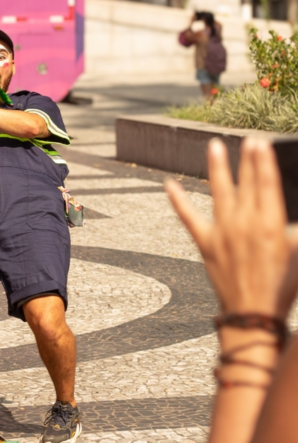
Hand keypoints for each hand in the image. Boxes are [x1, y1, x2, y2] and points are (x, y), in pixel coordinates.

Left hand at [165, 138, 297, 317]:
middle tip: (246, 139)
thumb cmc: (280, 286)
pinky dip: (178, 200)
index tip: (259, 143)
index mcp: (272, 224)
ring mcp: (222, 232)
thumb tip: (286, 214)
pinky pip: (188, 217)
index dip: (263, 161)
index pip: (267, 184)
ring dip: (217, 167)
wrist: (252, 313)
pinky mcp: (205, 243)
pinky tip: (168, 184)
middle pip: (246, 183)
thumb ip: (291, 229)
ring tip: (213, 146)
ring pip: (219, 191)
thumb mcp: (296, 252)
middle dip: (246, 159)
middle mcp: (245, 223)